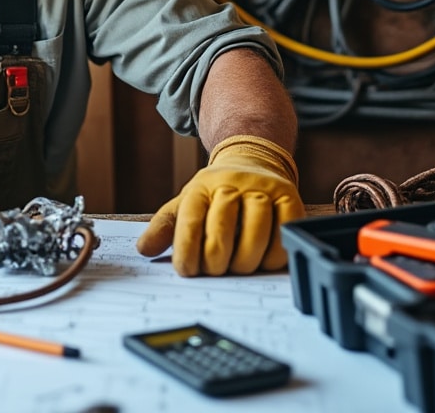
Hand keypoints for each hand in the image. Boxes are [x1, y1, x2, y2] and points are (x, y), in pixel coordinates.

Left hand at [136, 135, 303, 275]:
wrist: (253, 163)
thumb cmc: (215, 196)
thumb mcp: (185, 204)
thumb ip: (164, 227)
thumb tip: (144, 249)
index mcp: (201, 186)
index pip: (190, 221)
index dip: (186, 252)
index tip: (187, 271)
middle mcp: (232, 183)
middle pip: (222, 230)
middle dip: (215, 261)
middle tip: (214, 272)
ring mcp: (263, 189)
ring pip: (256, 233)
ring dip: (245, 261)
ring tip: (237, 269)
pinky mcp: (290, 198)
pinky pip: (284, 234)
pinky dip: (273, 256)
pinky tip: (262, 261)